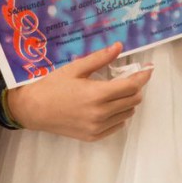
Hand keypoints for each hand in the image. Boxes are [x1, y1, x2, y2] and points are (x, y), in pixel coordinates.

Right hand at [5, 42, 152, 141]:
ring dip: (127, 101)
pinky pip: (117, 125)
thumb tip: (119, 46)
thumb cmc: (52, 86)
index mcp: (97, 94)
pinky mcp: (93, 136)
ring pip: (128, 114)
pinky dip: (118, 115)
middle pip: (134, 100)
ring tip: (114, 92)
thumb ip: (100, 59)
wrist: (33, 110)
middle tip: (126, 78)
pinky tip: (107, 106)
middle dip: (135, 87)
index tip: (148, 69)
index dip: (143, 76)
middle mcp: (100, 113)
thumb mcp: (75, 68)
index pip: (132, 87)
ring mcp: (97, 127)